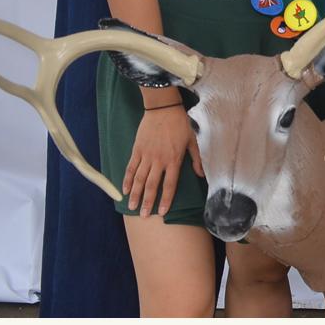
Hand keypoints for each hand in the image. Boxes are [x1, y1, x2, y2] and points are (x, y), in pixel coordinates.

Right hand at [123, 98, 201, 216]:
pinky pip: (130, 167)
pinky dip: (126, 179)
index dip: (165, 199)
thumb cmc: (180, 124)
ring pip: (138, 179)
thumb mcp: (193, 141)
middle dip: (147, 201)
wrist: (163, 108)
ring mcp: (146, 156)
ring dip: (135, 194)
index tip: (162, 211)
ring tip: (131, 206)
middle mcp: (159, 161)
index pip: (169, 185)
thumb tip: (200, 175)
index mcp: (174, 160)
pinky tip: (124, 190)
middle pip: (151, 185)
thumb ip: (196, 159)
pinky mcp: (137, 150)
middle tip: (143, 215)